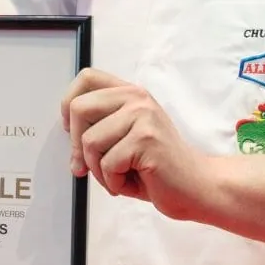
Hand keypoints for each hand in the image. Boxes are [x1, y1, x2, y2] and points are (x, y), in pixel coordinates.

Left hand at [60, 68, 213, 219]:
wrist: (196, 186)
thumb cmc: (157, 167)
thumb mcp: (125, 138)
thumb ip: (99, 130)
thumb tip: (68, 140)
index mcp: (131, 94)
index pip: (87, 77)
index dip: (68, 103)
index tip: (72, 129)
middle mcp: (137, 98)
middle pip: (79, 109)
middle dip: (77, 145)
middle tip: (88, 166)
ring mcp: (143, 116)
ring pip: (90, 141)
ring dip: (98, 170)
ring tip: (120, 175)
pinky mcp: (146, 139)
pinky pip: (107, 164)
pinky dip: (114, 183)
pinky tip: (133, 181)